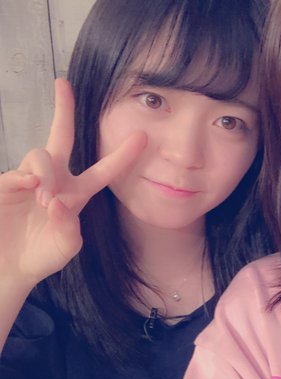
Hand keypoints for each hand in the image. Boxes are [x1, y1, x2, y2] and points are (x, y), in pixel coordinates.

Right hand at [0, 78, 145, 285]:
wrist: (9, 268)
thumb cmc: (42, 256)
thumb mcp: (66, 246)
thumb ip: (70, 226)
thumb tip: (59, 201)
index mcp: (77, 193)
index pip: (104, 170)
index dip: (122, 155)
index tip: (143, 136)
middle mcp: (54, 180)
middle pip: (60, 136)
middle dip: (63, 109)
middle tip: (63, 83)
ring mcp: (28, 180)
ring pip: (40, 155)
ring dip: (47, 174)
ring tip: (48, 200)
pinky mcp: (6, 185)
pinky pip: (18, 173)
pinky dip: (27, 180)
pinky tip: (34, 191)